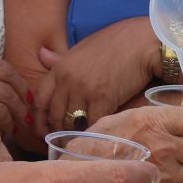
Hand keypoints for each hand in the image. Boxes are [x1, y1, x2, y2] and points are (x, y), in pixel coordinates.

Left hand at [35, 17, 157, 134]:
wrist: (142, 41)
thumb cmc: (115, 42)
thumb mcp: (82, 48)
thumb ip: (61, 59)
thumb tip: (41, 54)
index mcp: (60, 67)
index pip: (40, 100)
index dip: (40, 119)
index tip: (44, 130)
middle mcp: (68, 80)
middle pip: (55, 115)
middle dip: (58, 131)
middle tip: (64, 141)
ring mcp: (85, 90)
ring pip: (72, 123)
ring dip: (76, 134)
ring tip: (81, 141)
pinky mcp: (103, 99)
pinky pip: (93, 124)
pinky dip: (94, 132)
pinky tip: (97, 136)